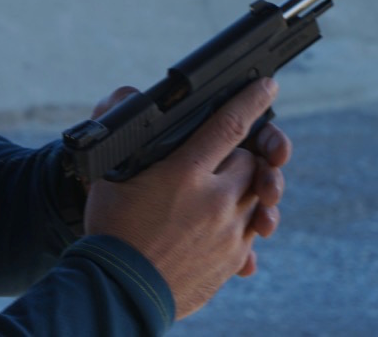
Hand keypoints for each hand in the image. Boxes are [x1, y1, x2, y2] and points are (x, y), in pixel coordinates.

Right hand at [84, 78, 287, 319]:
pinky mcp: (233, 259)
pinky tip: (219, 223)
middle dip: (238, 155)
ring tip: (218, 194)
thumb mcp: (109, 176)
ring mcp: (228, 232)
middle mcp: (215, 200)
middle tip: (216, 161)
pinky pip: (252, 230)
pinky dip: (241, 221)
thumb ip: (123, 133)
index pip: (229, 125)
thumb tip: (124, 94)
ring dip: (244, 188)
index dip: (252, 100)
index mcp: (185, 173)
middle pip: (250, 161)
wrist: (120, 292)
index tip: (268, 86)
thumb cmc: (111, 231)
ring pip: (257, 195)